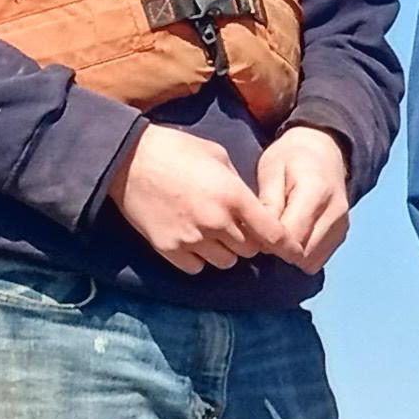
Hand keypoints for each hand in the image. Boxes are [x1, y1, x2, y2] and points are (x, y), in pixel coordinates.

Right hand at [109, 125, 283, 271]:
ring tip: (211, 232)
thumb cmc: (174, 150)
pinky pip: (197, 268)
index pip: (273, 234)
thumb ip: (240, 185)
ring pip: (226, 262)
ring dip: (224, 252)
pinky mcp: (169, 248)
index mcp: (233, 196)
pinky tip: (191, 240)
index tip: (292, 253)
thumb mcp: (217, 156)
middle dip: (248, 241)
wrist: (126, 157)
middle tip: (235, 227)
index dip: (285, 245)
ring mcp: (191, 238)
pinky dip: (199, 259)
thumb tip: (254, 208)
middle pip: (250, 251)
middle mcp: (216, 222)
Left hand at [255, 125, 353, 270]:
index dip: (268, 241)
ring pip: (310, 261)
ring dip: (290, 255)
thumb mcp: (271, 170)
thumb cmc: (290, 158)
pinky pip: (317, 259)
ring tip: (277, 235)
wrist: (324, 151)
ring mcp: (341, 227)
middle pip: (302, 253)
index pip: (291, 236)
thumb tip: (263, 237)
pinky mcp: (341, 236)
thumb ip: (269, 204)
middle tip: (262, 234)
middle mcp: (335, 213)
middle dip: (278, 250)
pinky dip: (301, 254)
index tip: (253, 232)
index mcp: (316, 192)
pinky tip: (291, 237)